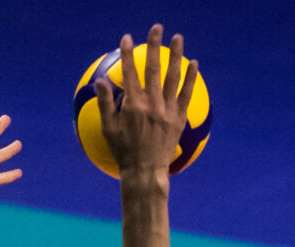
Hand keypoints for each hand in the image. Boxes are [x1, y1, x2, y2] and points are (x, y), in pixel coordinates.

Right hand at [96, 24, 198, 176]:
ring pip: (172, 77)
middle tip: (157, 28)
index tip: (127, 38)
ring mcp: (167, 110)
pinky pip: (186, 94)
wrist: (146, 172)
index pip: (129, 72)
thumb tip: (100, 81)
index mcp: (132, 105)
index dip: (127, 53)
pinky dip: (190, 78)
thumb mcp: (108, 128)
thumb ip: (105, 103)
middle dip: (154, 45)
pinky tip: (194, 64)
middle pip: (153, 68)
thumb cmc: (123, 152)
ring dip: (176, 55)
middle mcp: (151, 104)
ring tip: (178, 38)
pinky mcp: (179, 118)